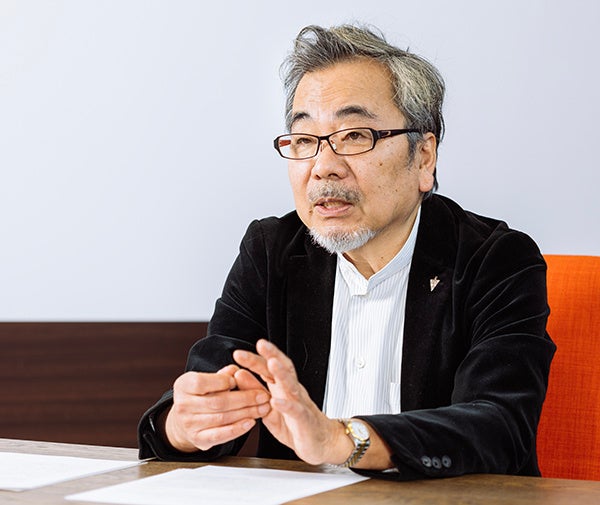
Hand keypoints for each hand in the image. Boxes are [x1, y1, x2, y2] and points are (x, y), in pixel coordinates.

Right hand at [163, 364, 270, 451]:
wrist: (186, 418)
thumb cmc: (202, 393)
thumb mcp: (208, 379)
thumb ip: (223, 374)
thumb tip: (236, 370)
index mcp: (183, 385)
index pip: (202, 382)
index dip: (222, 381)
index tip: (239, 379)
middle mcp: (182, 405)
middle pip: (217, 402)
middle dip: (245, 399)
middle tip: (263, 396)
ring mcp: (189, 424)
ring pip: (222, 418)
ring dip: (246, 413)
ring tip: (262, 408)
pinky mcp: (198, 439)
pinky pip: (220, 435)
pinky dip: (237, 429)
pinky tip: (250, 422)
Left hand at [233, 340, 351, 464]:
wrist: (320, 442)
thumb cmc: (294, 425)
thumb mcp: (268, 408)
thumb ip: (254, 391)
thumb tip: (238, 374)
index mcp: (281, 387)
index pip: (268, 368)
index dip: (255, 359)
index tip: (238, 354)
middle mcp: (292, 391)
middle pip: (283, 368)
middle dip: (272, 355)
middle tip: (260, 344)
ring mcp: (300, 403)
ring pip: (292, 384)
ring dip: (282, 373)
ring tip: (272, 363)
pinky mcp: (305, 419)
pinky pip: (296, 410)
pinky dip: (286, 405)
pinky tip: (277, 401)